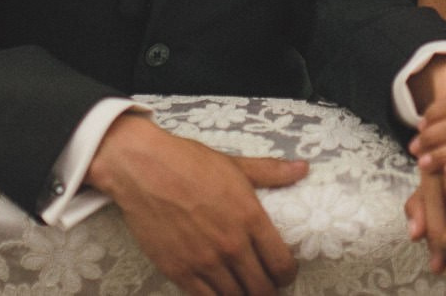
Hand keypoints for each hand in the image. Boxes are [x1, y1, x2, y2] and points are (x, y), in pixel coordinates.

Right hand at [89, 114, 305, 295]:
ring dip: (243, 295)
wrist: (142, 168)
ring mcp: (204, 261)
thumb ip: (271, 172)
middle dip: (268, 290)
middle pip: (261, 289)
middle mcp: (231, 244)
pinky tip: (219, 290)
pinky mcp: (178, 271)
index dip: (287, 274)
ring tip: (243, 288)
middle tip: (265, 285)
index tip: (284, 273)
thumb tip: (303, 169)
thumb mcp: (235, 164)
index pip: (282, 264)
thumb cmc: (188, 162)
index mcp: (250, 217)